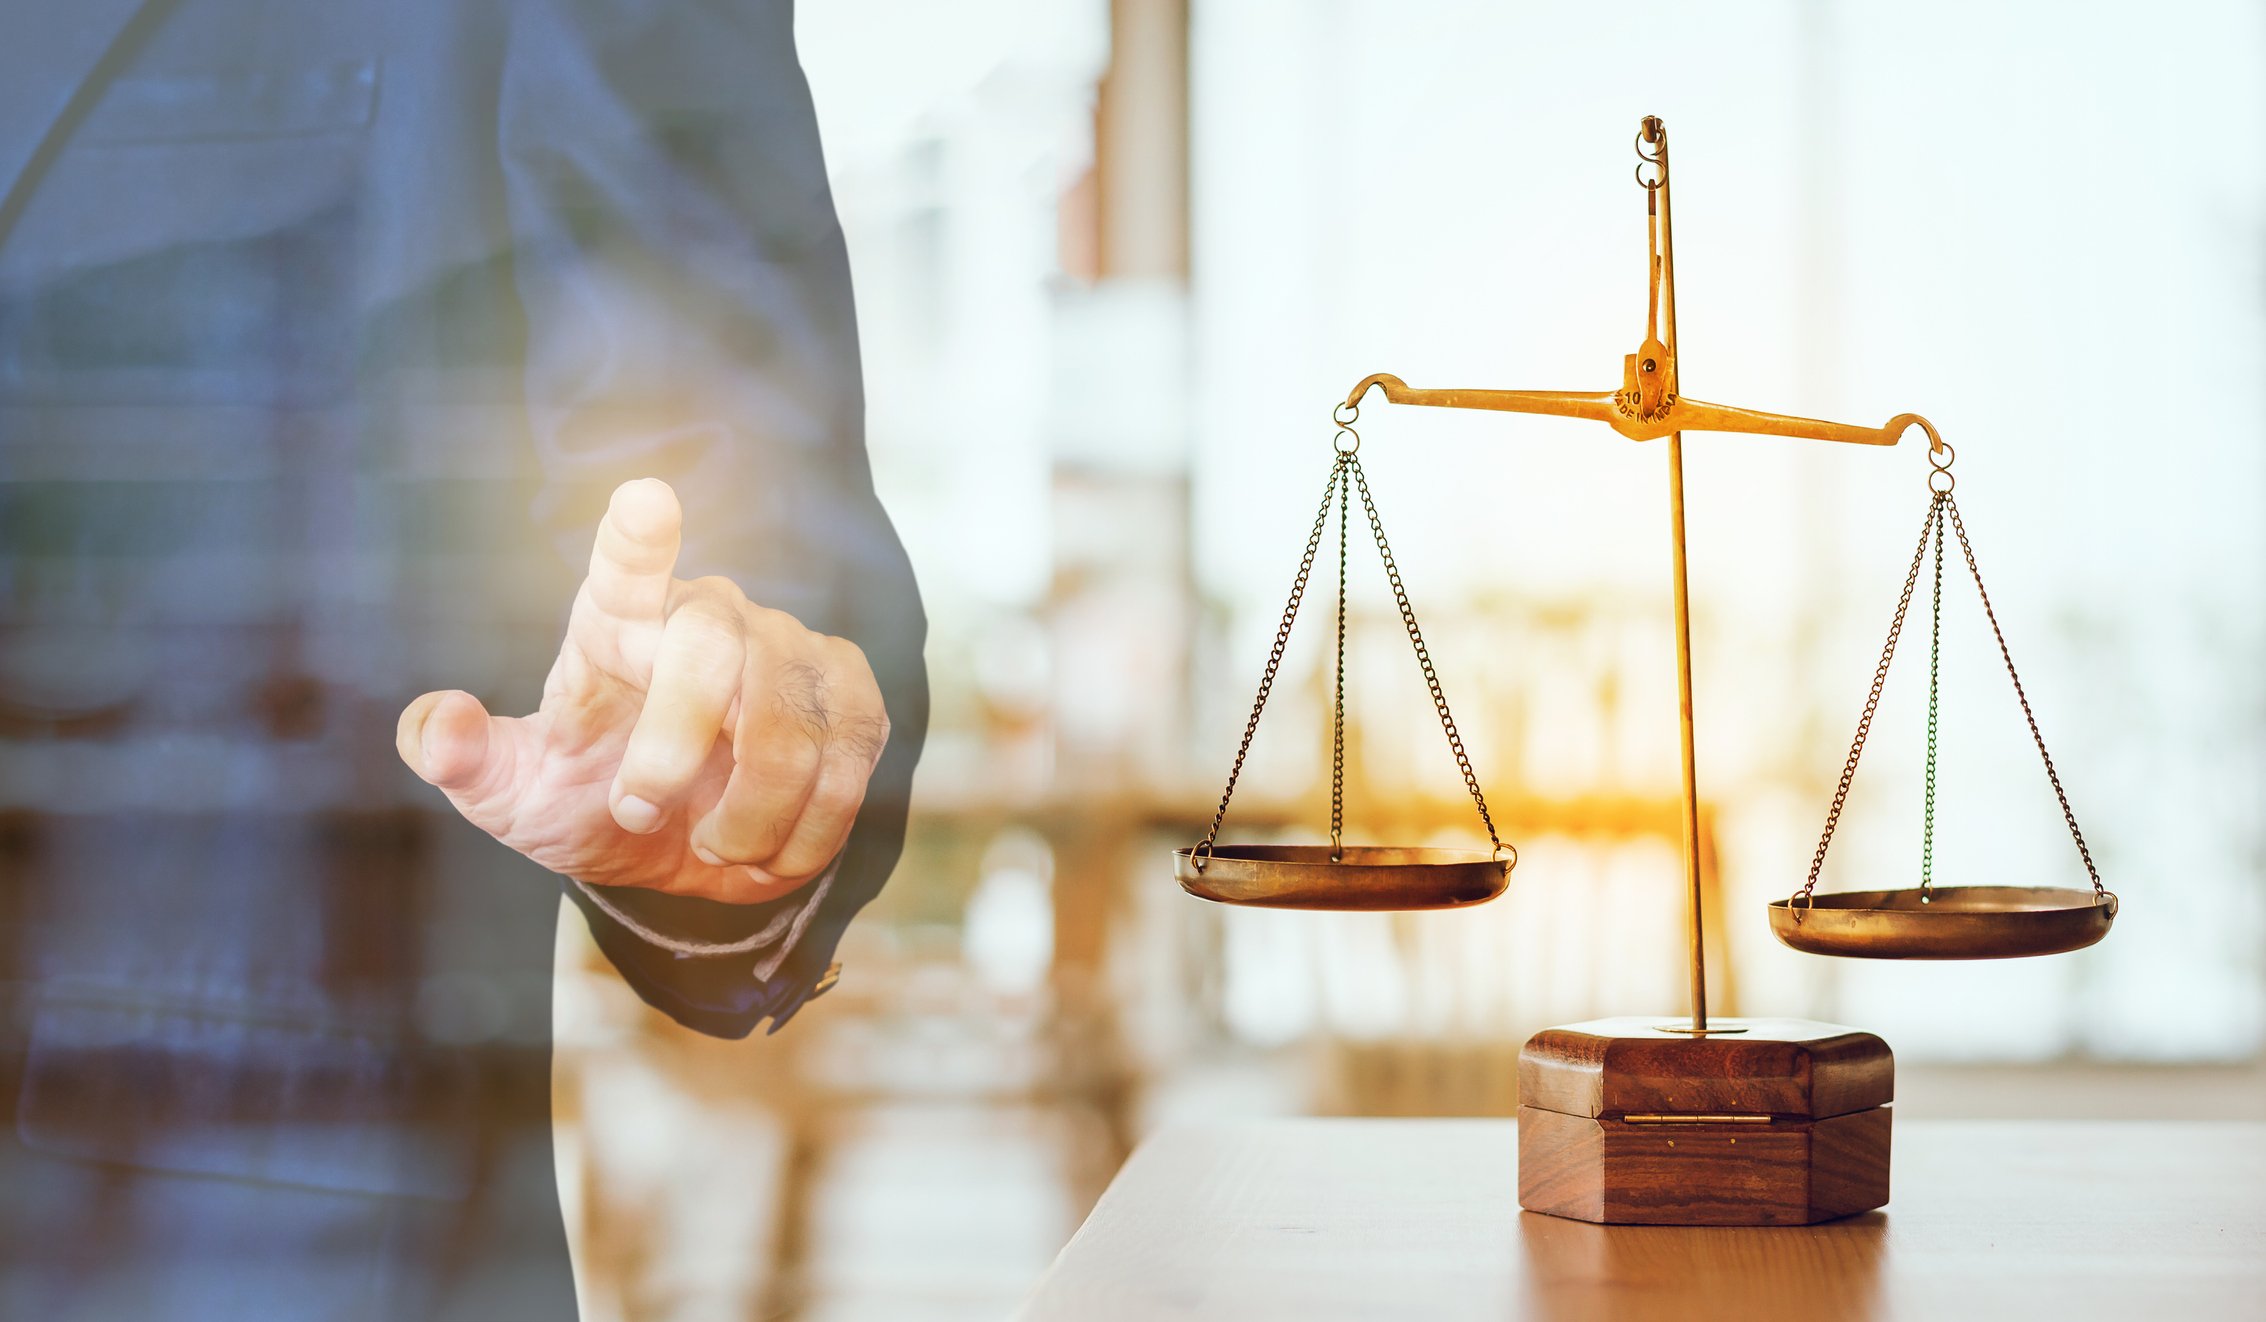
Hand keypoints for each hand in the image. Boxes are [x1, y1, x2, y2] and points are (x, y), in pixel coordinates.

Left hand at [397, 479, 888, 903]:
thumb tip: (433, 722)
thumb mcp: (514, 797)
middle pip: (712, 649)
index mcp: (615, 626)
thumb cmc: (591, 802)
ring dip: (744, 815)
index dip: (638, 538)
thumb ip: (464, 761)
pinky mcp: (850, 693)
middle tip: (638, 810)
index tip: (645, 498)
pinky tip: (771, 844)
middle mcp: (708, 616)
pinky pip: (848, 763)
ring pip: (787, 727)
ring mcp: (790, 649)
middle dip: (675, 747)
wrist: (690, 851)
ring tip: (711, 843)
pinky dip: (806, 830)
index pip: (626, 568)